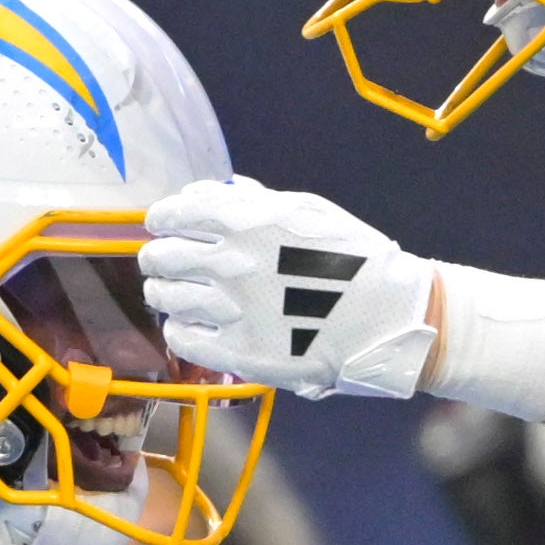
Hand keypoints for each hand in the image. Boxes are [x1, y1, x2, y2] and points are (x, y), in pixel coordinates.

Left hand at [141, 177, 439, 401]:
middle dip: (157, 258)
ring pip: (166, 298)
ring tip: (174, 295)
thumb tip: (206, 193)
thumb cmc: (353, 259)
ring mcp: (232, 309)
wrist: (388, 317)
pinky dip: (179, 329)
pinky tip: (191, 326)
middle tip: (161, 264)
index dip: (162, 220)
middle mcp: (233, 262)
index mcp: (248, 221)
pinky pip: (182, 338)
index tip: (160, 226)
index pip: (176, 214)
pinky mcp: (239, 352)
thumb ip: (251, 200)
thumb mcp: (308, 210)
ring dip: (164, 293)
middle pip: (162, 257)